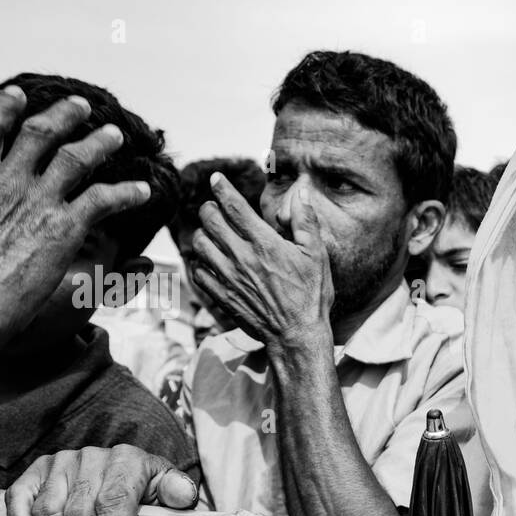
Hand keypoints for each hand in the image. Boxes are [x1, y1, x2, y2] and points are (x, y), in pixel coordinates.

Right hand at [0, 85, 151, 332]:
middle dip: (63, 116)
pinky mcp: (63, 226)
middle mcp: (3, 181)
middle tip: (80, 106)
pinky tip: (142, 192)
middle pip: (38, 134)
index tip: (17, 94)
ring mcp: (35, 201)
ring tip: (115, 135)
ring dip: (100, 144)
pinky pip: (103, 199)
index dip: (4, 108)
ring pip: (76, 158)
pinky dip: (125, 193)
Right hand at [5, 445, 197, 515]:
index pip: (116, 500)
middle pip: (81, 512)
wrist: (125, 482)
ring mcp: (60, 463)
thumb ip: (178, 492)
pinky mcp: (35, 474)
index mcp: (128, 459)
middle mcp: (91, 456)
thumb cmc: (149, 496)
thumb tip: (183, 494)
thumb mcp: (169, 493)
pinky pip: (18, 499)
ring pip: (49, 512)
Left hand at [189, 175, 332, 350]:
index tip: (216, 179)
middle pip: (209, 220)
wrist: (297, 335)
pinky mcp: (222, 296)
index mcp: (265, 243)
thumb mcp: (317, 255)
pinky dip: (200, 263)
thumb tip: (301, 193)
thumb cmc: (310, 295)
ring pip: (199, 244)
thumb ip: (306, 221)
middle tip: (216, 209)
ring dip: (203, 235)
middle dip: (210, 208)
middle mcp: (242, 257)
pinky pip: (198, 272)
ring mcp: (229, 277)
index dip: (222, 188)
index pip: (234, 206)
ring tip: (213, 235)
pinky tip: (211, 263)